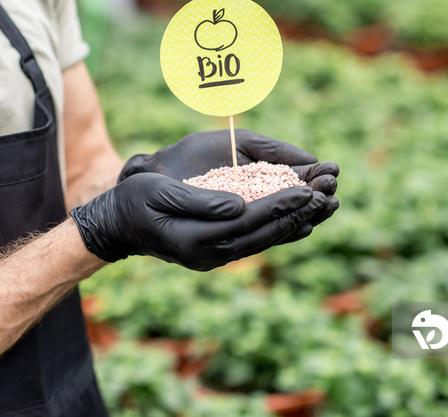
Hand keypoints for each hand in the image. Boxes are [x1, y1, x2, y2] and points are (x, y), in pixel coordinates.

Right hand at [118, 129, 338, 234]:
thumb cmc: (136, 202)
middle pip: (263, 234)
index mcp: (196, 238)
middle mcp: (210, 254)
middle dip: (297, 215)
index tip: (307, 189)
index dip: (280, 204)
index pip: (249, 220)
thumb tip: (239, 204)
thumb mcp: (160, 193)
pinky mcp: (217, 254)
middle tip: (327, 197)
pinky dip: (278, 232)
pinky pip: (254, 243)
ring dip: (294, 224)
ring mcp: (214, 258)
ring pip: (263, 241)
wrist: (120, 226)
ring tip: (323, 208)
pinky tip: (299, 223)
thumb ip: (199, 200)